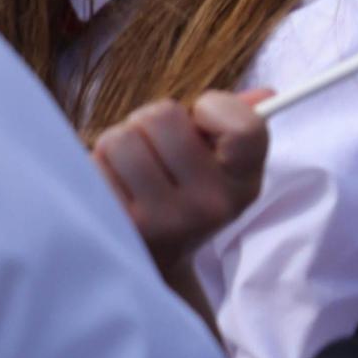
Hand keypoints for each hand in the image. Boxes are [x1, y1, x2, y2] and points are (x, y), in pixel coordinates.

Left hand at [92, 91, 270, 283]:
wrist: (158, 262)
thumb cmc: (187, 195)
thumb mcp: (223, 167)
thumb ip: (237, 125)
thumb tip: (264, 94)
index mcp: (243, 183)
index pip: (244, 125)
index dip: (214, 107)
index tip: (202, 121)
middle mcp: (209, 204)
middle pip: (160, 116)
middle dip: (150, 122)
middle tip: (155, 146)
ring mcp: (162, 219)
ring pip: (119, 138)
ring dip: (118, 145)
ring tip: (131, 169)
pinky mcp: (117, 225)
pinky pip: (93, 166)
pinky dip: (96, 167)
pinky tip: (112, 187)